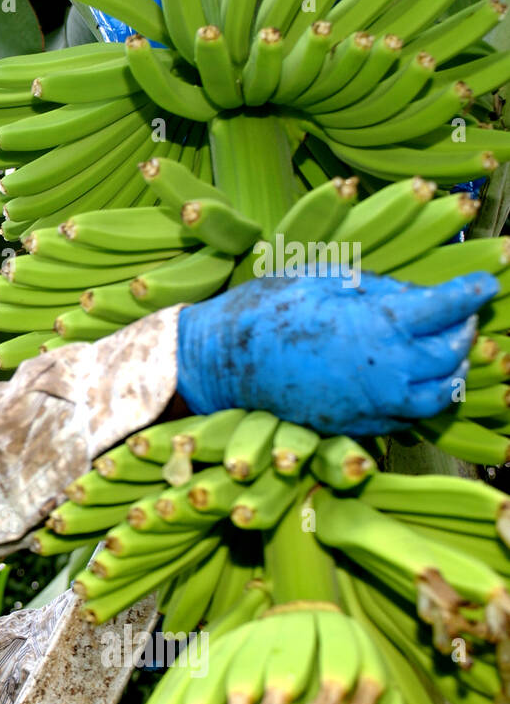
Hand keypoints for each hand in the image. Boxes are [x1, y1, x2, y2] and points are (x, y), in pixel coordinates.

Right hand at [175, 269, 498, 434]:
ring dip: (450, 373)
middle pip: (451, 354)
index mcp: (377, 326)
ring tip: (447, 356)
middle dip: (463, 332)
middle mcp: (384, 371)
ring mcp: (369, 403)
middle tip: (461, 316)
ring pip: (437, 396)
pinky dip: (419, 399)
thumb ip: (376, 288)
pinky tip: (411, 382)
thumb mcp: (322, 279)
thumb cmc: (264, 312)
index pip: (446, 308)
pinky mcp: (351, 423)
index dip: (472, 292)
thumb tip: (413, 297)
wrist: (220, 363)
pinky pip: (404, 417)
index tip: (487, 283)